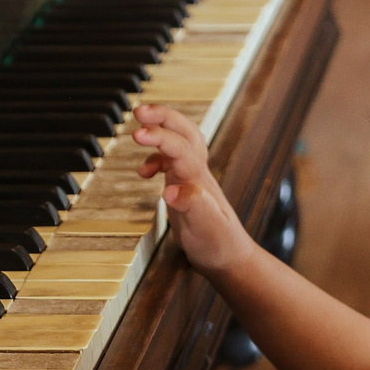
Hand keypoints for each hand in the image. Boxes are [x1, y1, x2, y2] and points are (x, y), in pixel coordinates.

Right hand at [132, 103, 255, 277]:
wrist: (230, 258)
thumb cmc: (219, 246)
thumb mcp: (206, 230)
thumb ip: (193, 208)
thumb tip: (171, 191)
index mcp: (200, 180)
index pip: (180, 148)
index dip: (160, 137)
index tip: (138, 132)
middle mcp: (198, 173)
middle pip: (185, 132)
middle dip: (163, 117)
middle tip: (139, 110)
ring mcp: (193, 177)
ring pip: (181, 140)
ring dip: (162, 128)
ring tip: (138, 127)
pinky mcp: (186, 185)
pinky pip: (172, 158)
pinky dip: (156, 156)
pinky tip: (144, 171)